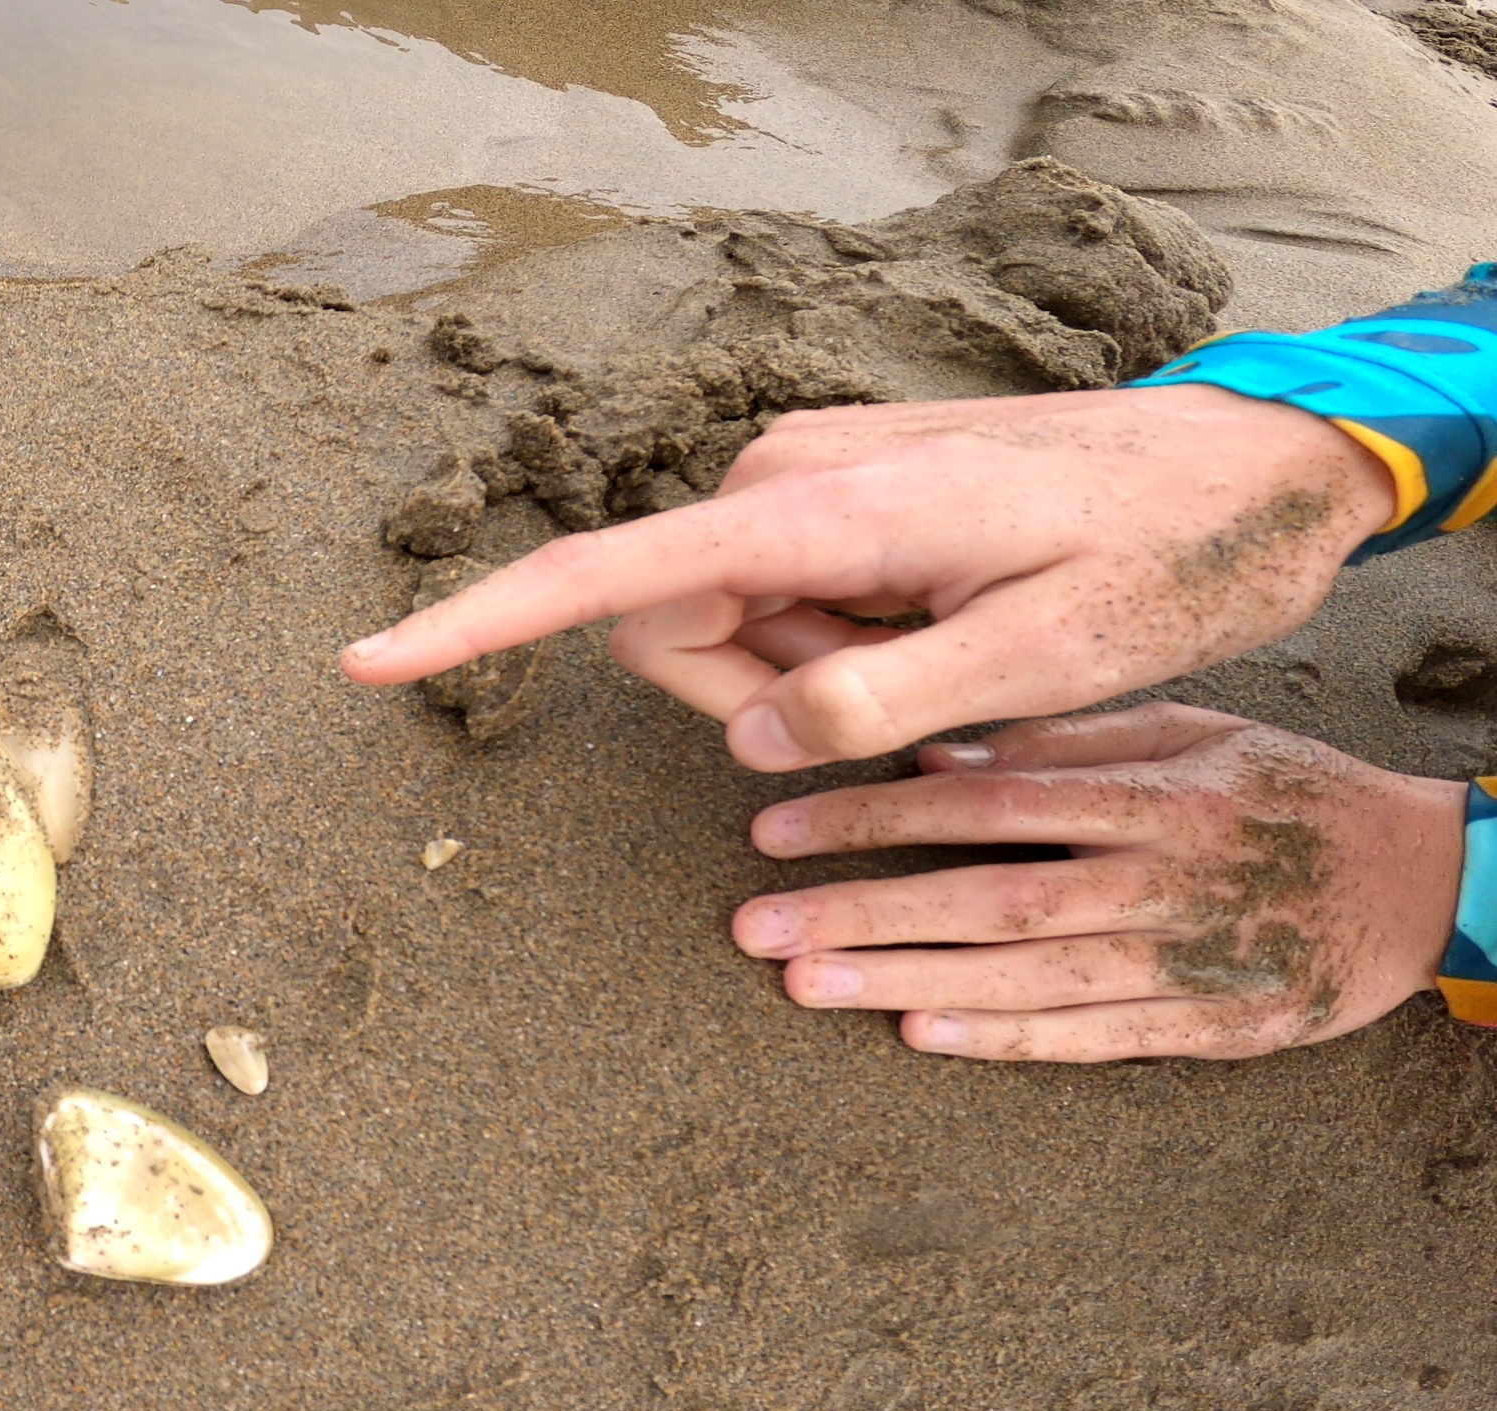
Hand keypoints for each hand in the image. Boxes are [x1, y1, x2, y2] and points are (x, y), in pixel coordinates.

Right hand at [340, 386, 1397, 770]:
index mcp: (819, 513)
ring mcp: (811, 484)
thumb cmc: (1165, 556)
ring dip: (818, 678)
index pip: (604, 579)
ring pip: (730, 630)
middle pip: (669, 633)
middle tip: (918, 709)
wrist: (1251, 467)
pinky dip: (846, 649)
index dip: (475, 626)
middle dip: (758, 700)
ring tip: (956, 665)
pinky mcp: (839, 497)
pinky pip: (783, 603)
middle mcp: (788, 481)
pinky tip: (947, 637)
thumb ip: (880, 703)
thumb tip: (750, 736)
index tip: (365, 661)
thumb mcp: (1043, 656)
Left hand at [729, 705, 1462, 1061]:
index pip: (991, 801)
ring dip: (908, 980)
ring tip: (804, 984)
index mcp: (1156, 790)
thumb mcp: (1195, 730)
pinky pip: (1095, 1035)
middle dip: (864, 910)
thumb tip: (940, 749)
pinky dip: (1007, 1037)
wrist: (1426, 882)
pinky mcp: (1214, 1026)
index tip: (775, 828)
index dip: (877, 815)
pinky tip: (920, 1036)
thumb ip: (1069, 742)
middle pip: (992, 895)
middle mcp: (1164, 875)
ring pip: (1029, 973)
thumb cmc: (1288, 790)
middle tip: (755, 925)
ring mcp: (1188, 957)